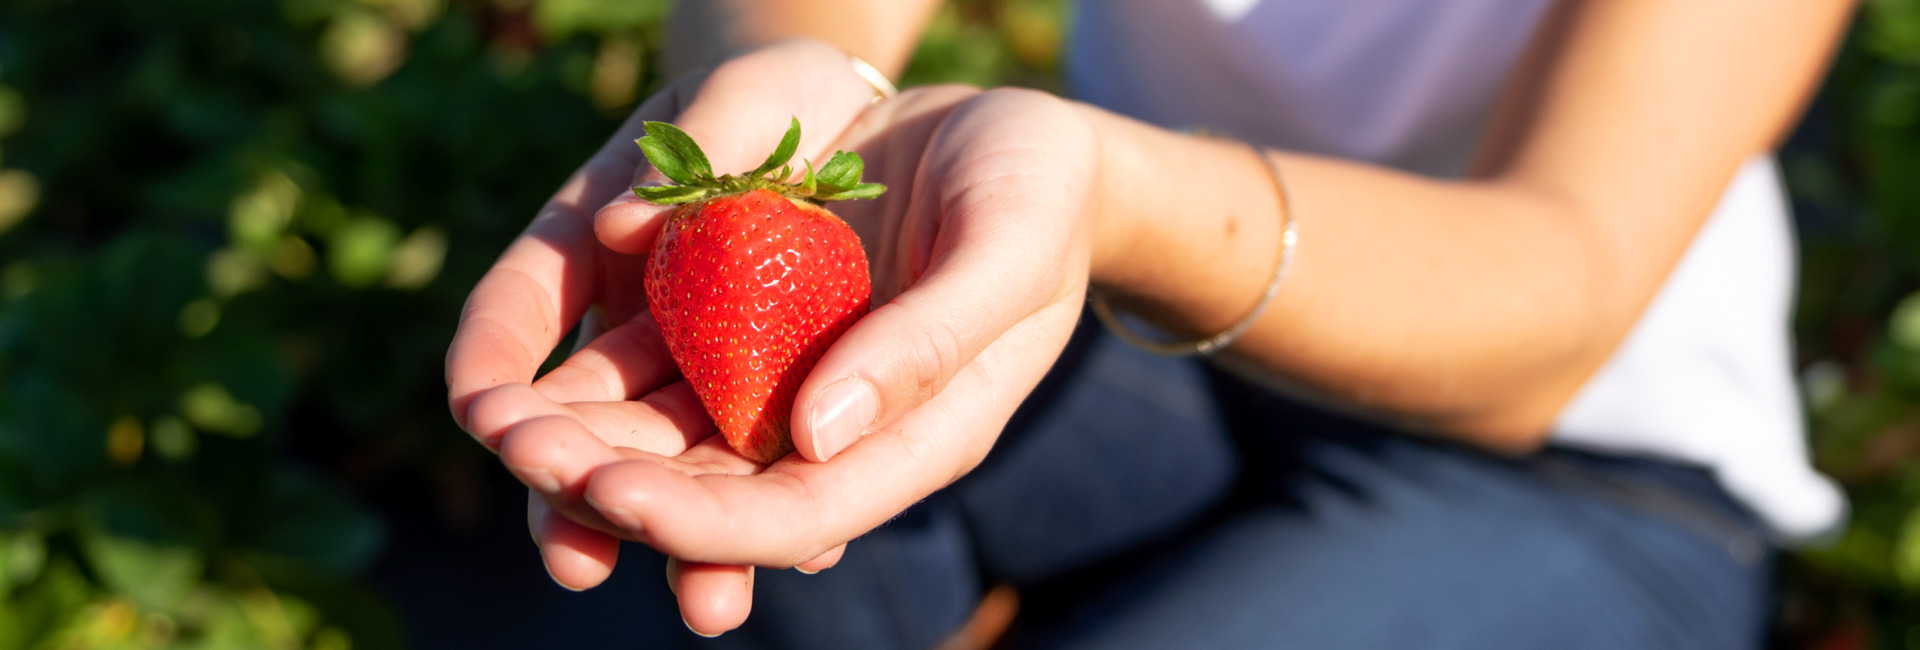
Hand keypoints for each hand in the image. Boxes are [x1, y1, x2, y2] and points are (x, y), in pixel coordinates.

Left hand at [447, 39, 1103, 634]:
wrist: (1010, 137)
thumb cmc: (1035, 189)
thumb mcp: (1010, 245)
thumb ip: (932, 343)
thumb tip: (814, 437)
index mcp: (919, 434)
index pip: (802, 511)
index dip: (704, 520)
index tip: (612, 495)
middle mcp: (842, 426)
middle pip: (715, 492)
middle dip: (609, 485)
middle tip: (516, 453)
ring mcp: (789, 379)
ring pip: (671, 440)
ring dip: (580, 442)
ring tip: (494, 424)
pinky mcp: (749, 325)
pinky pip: (662, 370)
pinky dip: (594, 384)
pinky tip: (524, 381)